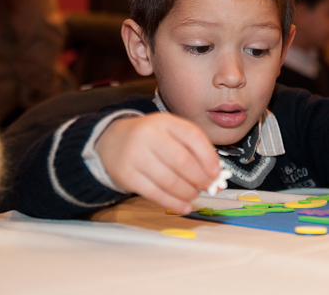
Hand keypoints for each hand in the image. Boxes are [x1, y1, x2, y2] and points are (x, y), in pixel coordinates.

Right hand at [95, 113, 220, 213]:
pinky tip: (184, 206)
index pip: (193, 136)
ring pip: (169, 180)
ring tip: (195, 194)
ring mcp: (135, 155)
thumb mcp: (170, 132)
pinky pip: (155, 194)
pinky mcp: (127, 175)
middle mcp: (149, 135)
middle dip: (200, 178)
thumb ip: (193, 149)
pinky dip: (173, 203)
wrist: (113, 141)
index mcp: (165, 121)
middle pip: (182, 161)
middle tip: (208, 186)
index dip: (208, 157)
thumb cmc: (150, 138)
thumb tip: (215, 175)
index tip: (216, 172)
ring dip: (188, 192)